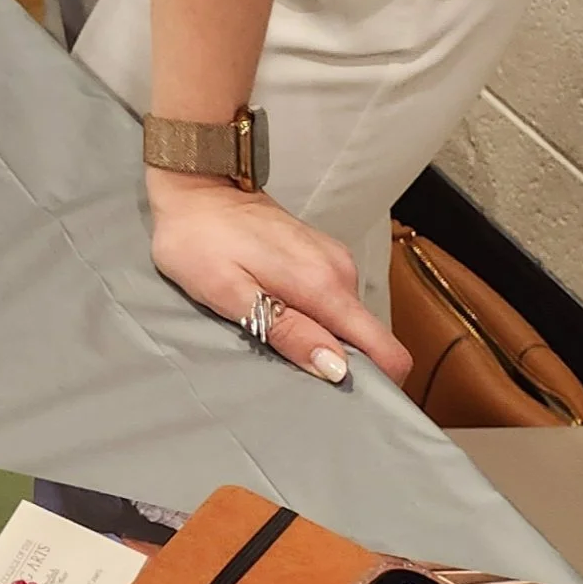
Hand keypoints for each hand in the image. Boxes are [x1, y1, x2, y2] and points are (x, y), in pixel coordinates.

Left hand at [146, 170, 410, 386]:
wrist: (194, 182)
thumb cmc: (199, 240)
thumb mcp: (230, 293)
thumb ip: (287, 331)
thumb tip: (336, 367)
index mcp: (325, 286)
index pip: (388, 350)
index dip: (379, 383)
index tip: (350, 401)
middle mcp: (341, 270)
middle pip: (368, 339)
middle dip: (341, 361)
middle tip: (290, 364)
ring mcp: (333, 257)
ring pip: (349, 319)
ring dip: (322, 335)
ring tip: (275, 332)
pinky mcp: (320, 252)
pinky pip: (334, 298)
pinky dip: (314, 314)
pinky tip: (278, 308)